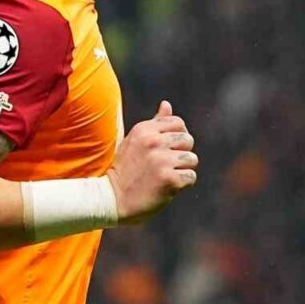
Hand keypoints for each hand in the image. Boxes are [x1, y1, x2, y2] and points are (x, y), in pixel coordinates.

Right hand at [107, 100, 197, 224]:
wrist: (112, 199)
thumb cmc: (125, 169)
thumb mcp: (135, 141)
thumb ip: (154, 124)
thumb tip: (166, 104)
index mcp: (144, 129)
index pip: (178, 123)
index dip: (178, 136)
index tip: (168, 149)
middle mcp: (153, 142)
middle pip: (188, 140)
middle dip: (182, 153)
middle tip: (165, 165)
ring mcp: (161, 160)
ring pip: (192, 159)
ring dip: (182, 170)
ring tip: (165, 176)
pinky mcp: (169, 179)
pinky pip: (191, 177)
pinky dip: (182, 184)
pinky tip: (166, 187)